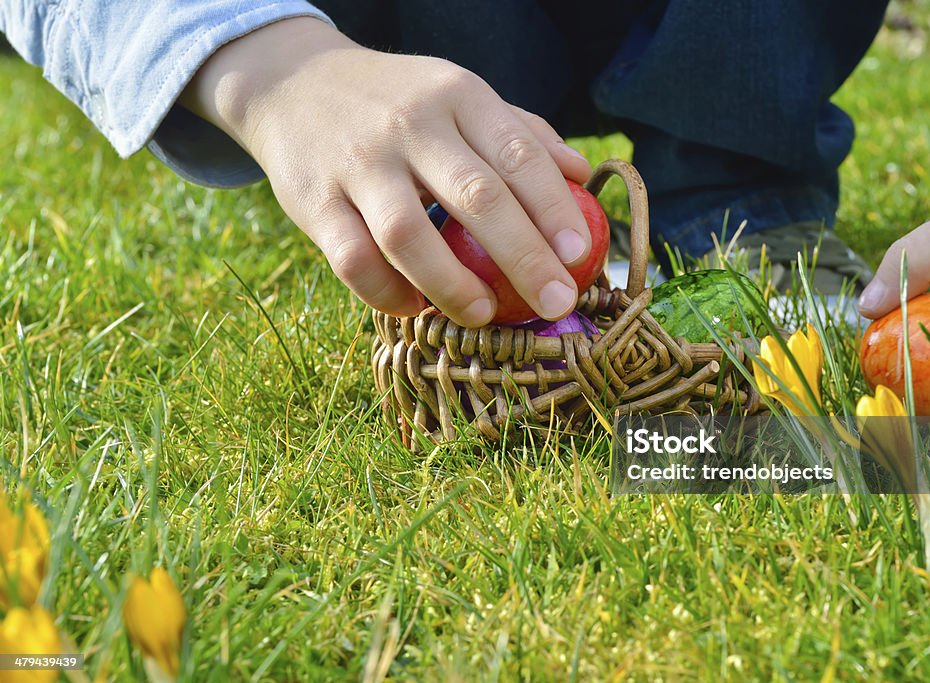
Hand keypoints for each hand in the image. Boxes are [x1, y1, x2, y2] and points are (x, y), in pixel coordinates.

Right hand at [180, 17, 592, 325]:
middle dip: (524, 257)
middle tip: (557, 302)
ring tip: (485, 315)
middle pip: (476, 197)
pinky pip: (354, 261)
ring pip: (409, 235)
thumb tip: (582, 176)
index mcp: (457, 96)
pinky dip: (388, 294)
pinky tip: (416, 309)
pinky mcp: (314, 202)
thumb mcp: (459, 97)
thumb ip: (520, 132)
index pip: (518, 154)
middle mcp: (410, 125)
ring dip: (453, 285)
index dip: (554, 207)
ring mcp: (358, 164)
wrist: (294, 84)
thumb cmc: (399, 102)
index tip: (581, 254)